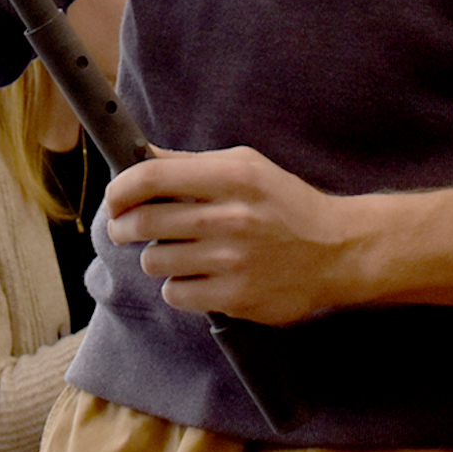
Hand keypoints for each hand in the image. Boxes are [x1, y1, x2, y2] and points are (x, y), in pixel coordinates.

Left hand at [106, 146, 360, 326]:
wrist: (338, 251)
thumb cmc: (286, 204)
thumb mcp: (246, 166)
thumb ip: (190, 162)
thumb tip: (138, 154)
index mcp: (231, 176)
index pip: (152, 177)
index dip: (120, 188)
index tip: (113, 199)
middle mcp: (231, 217)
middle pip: (145, 221)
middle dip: (122, 226)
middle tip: (124, 228)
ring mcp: (233, 260)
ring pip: (155, 260)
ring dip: (155, 256)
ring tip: (175, 252)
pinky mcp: (237, 297)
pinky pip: (176, 293)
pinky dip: (177, 286)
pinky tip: (196, 276)